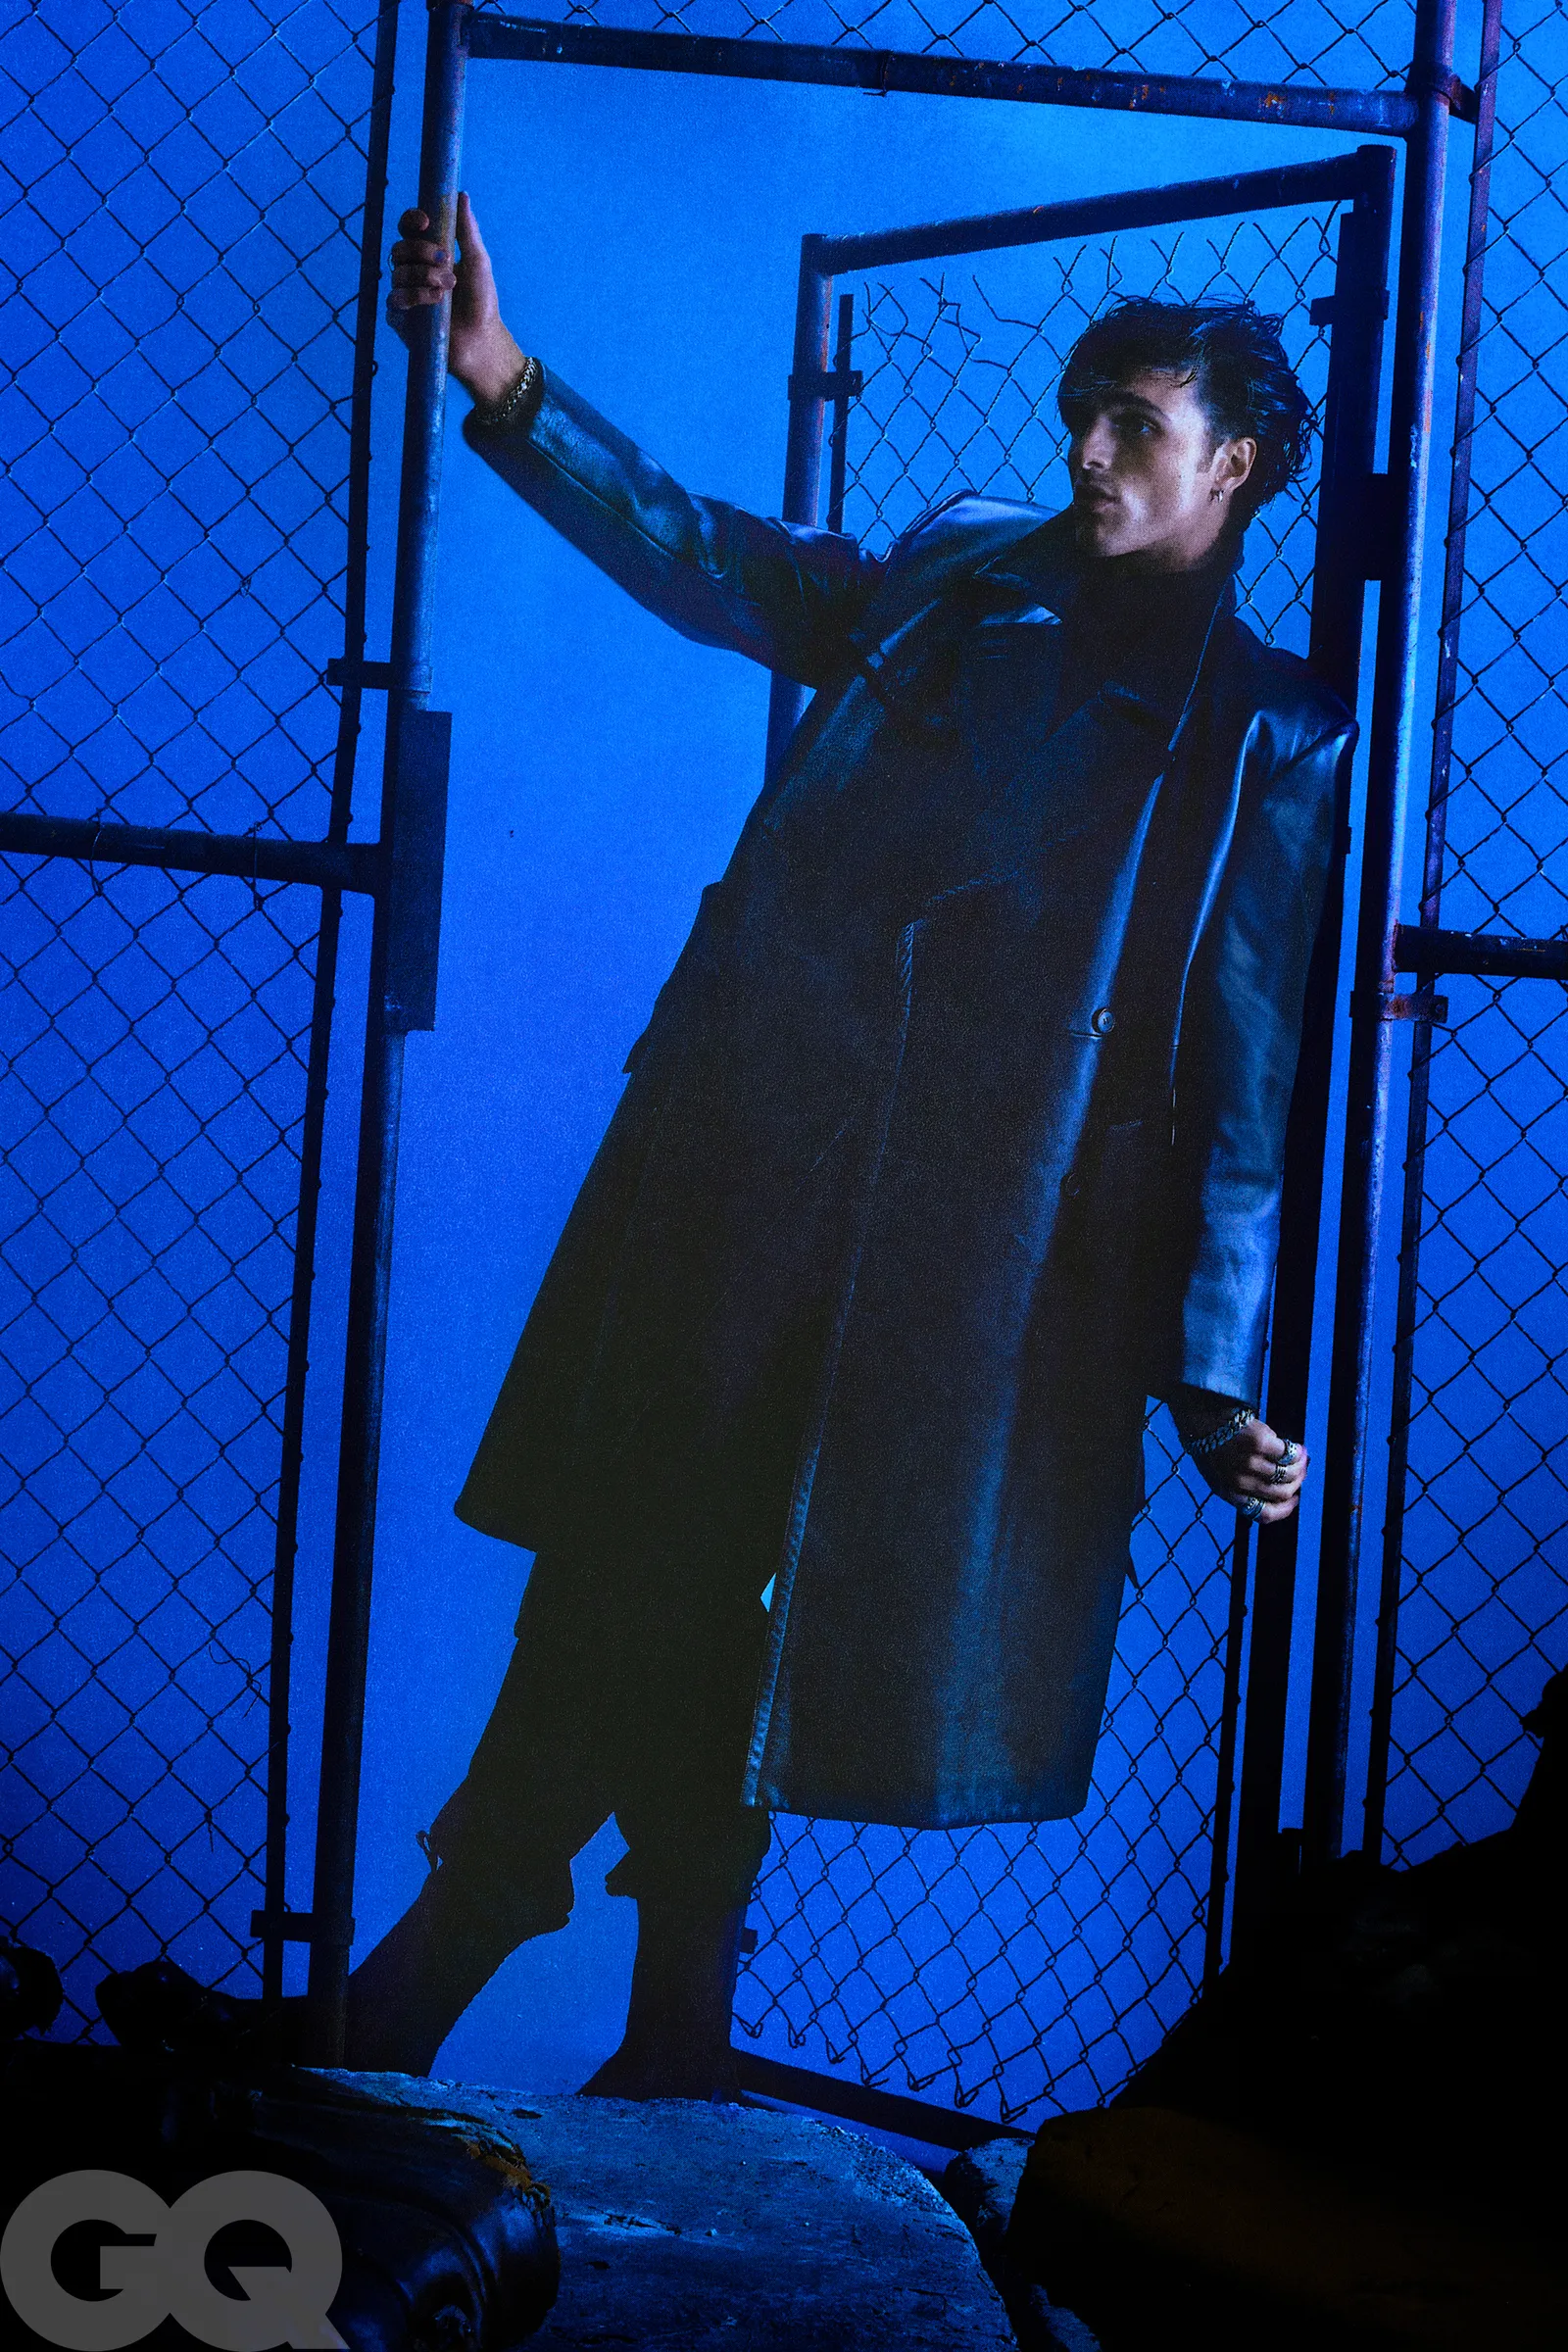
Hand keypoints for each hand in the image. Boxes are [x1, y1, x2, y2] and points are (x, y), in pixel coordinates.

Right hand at [386, 191, 527, 406]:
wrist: (481, 340)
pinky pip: (395, 299)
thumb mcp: (478, 261)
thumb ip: (467, 230)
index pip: (409, 229)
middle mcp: (413, 271)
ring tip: (447, 287)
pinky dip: (415, 297)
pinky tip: (435, 301)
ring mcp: (404, 294)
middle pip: (399, 248)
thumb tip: (461, 195)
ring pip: (397, 273)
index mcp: (428, 254)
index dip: (411, 220)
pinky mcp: (400, 318)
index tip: (425, 221)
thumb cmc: (481, 302)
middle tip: (445, 261)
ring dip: (423, 276)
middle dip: (420, 251)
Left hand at [1192, 1415, 1308, 1523]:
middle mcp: (1239, 1481)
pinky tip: (1297, 1447)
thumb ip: (1239, 1485)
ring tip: (1302, 1457)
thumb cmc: (1210, 1444)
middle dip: (1296, 1482)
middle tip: (1301, 1471)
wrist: (1197, 1416)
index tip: (1293, 1499)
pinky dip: (1296, 1452)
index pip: (1264, 1514)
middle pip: (1281, 1492)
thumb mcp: (1217, 1473)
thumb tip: (1273, 1487)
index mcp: (1228, 1493)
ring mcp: (1249, 1462)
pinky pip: (1287, 1454)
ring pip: (1287, 1474)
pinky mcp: (1258, 1443)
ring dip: (1300, 1466)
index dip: (1285, 1509)